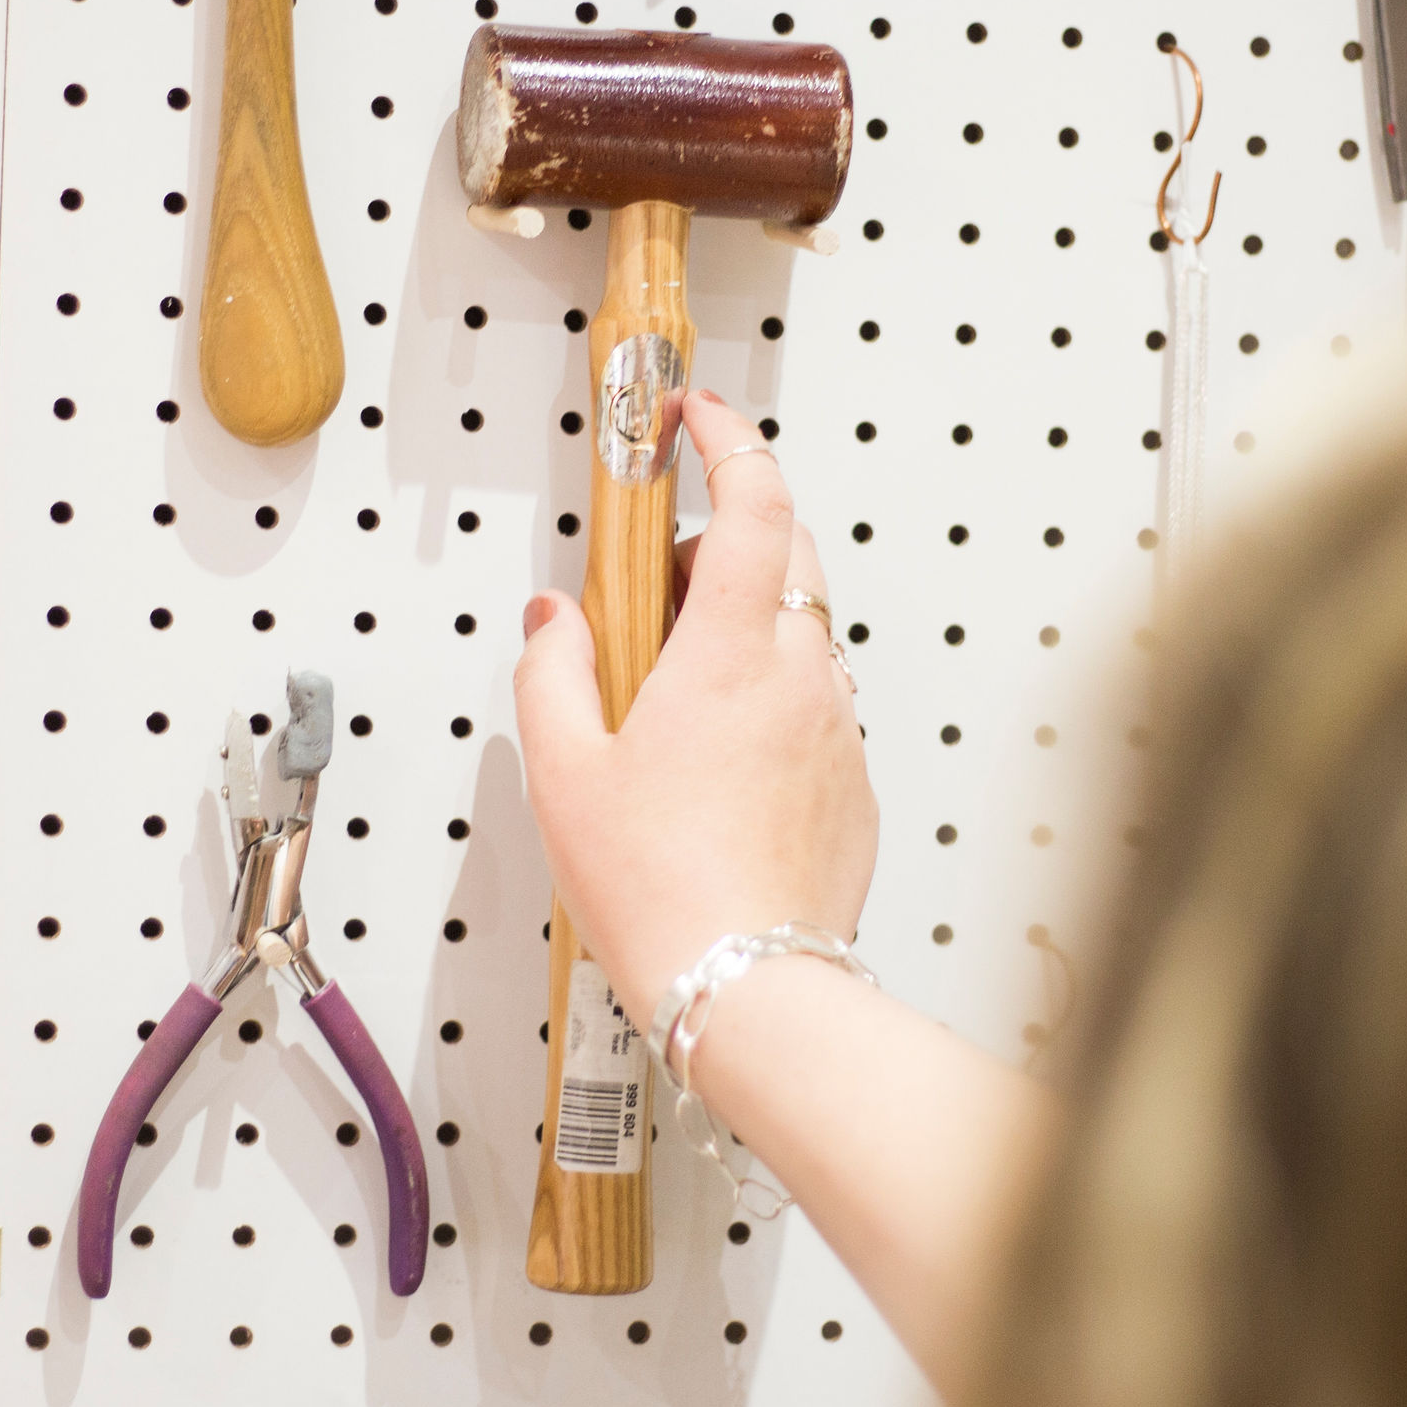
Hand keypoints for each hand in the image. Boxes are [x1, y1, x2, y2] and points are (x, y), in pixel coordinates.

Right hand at [512, 391, 879, 1023]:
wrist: (749, 990)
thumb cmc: (659, 893)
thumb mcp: (564, 774)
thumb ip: (551, 673)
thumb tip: (554, 621)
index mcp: (728, 654)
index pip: (752, 501)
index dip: (727, 439)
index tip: (696, 416)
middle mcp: (800, 677)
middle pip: (787, 554)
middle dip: (725, 537)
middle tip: (654, 585)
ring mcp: (837, 730)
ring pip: (803, 633)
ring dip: (747, 625)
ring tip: (674, 690)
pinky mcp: (855, 784)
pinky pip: (817, 705)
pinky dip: (771, 698)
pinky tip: (715, 762)